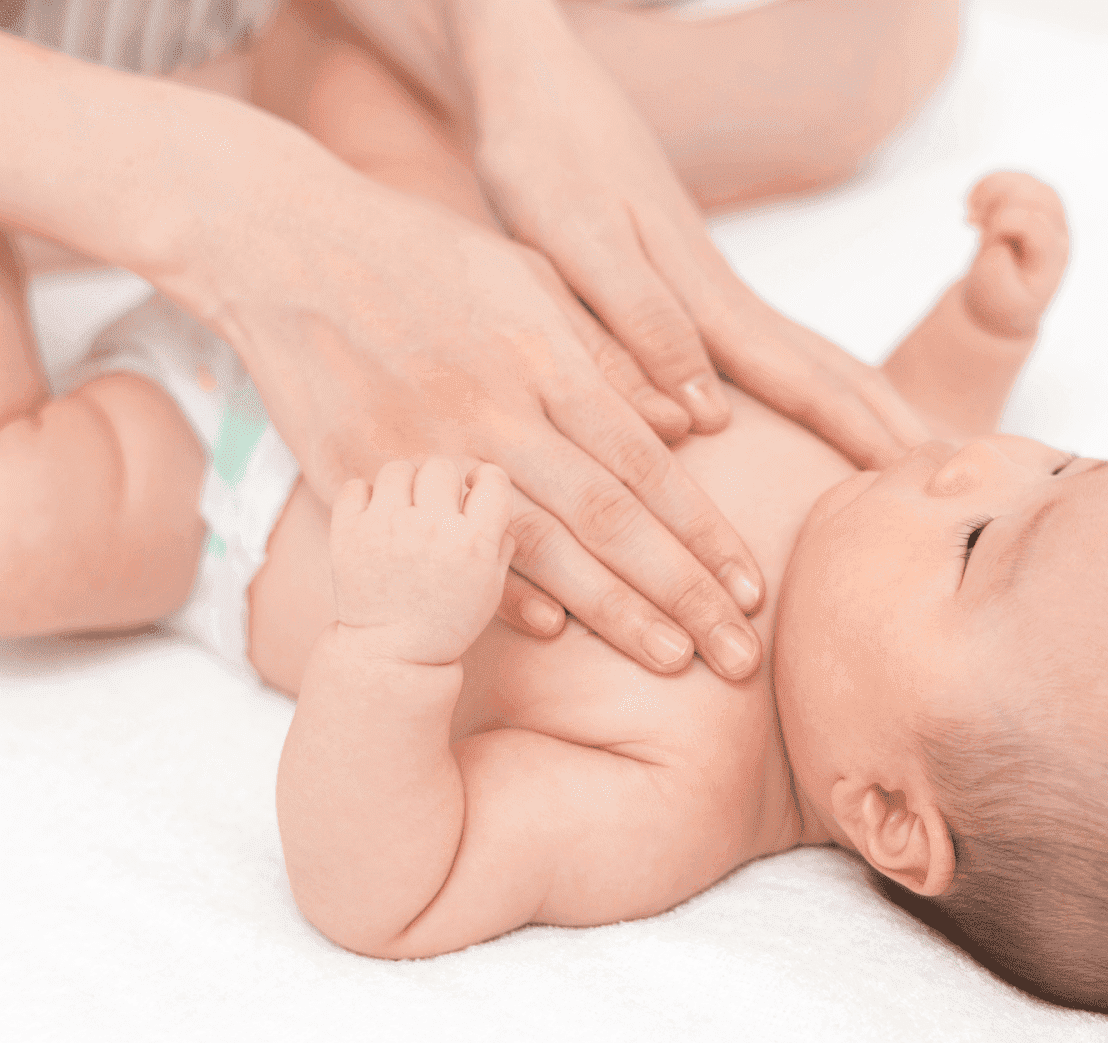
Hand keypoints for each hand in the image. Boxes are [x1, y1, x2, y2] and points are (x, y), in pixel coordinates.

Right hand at [178, 152, 765, 679]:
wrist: (282, 245)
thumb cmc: (426, 258)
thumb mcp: (531, 280)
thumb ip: (610, 354)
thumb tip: (690, 423)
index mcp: (546, 358)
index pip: (650, 465)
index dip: (707, 534)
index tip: (754, 590)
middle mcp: (498, 408)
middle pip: (612, 518)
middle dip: (685, 592)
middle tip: (743, 657)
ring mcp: (428, 445)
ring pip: (540, 545)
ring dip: (613, 610)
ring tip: (676, 661)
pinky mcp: (363, 472)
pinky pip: (440, 543)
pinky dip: (498, 590)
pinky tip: (555, 634)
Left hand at [329, 458, 512, 664]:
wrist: (392, 654)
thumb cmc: (448, 619)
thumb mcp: (491, 586)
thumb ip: (500, 539)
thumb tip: (491, 496)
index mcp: (473, 542)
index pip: (491, 479)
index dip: (486, 479)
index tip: (474, 489)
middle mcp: (431, 529)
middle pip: (441, 467)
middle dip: (442, 483)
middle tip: (435, 506)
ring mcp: (386, 528)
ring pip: (397, 470)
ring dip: (404, 485)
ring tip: (403, 510)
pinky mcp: (348, 533)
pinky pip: (356, 486)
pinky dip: (365, 496)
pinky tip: (375, 517)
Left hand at [454, 0, 931, 466]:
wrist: (535, 82)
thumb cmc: (542, 160)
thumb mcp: (574, 245)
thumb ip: (638, 325)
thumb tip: (709, 417)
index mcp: (700, 298)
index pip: (800, 378)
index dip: (854, 433)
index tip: (914, 479)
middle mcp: (718, 294)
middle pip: (820, 367)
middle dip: (882, 422)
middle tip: (947, 474)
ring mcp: (708, 282)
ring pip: (800, 352)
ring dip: (855, 399)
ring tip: (902, 443)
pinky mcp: (687, 275)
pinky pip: (764, 342)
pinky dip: (807, 373)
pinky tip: (809, 391)